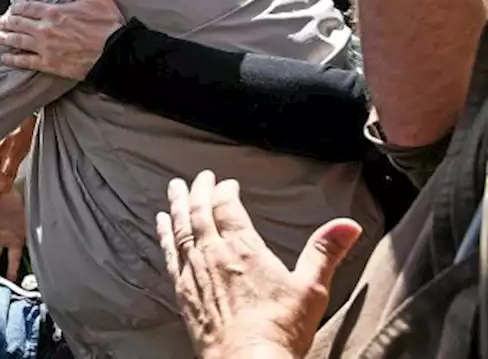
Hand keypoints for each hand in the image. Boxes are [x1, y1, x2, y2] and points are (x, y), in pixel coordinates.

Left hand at [0, 0, 123, 77]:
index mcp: (54, 12)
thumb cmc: (108, 25)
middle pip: (18, 24)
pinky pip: (25, 61)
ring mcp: (45, 47)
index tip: (12, 9)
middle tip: (1, 22)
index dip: (16, 8)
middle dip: (7, 22)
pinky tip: (5, 57)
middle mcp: (45, 29)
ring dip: (5, 38)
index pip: (27, 7)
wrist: (115, 53)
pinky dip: (13, 59)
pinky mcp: (48, 63)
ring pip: (18, 41)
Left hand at [158, 171, 362, 358]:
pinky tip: (160, 224)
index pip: (229, 208)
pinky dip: (164, 234)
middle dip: (199, 190)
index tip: (227, 183)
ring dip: (177, 204)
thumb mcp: (311, 287)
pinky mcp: (183, 290)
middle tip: (199, 177)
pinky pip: (169, 253)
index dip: (226, 191)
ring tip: (174, 188)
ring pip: (181, 228)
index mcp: (244, 248)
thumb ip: (325, 252)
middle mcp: (214, 254)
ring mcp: (195, 271)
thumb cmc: (280, 329)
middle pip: (201, 212)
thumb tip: (347, 225)